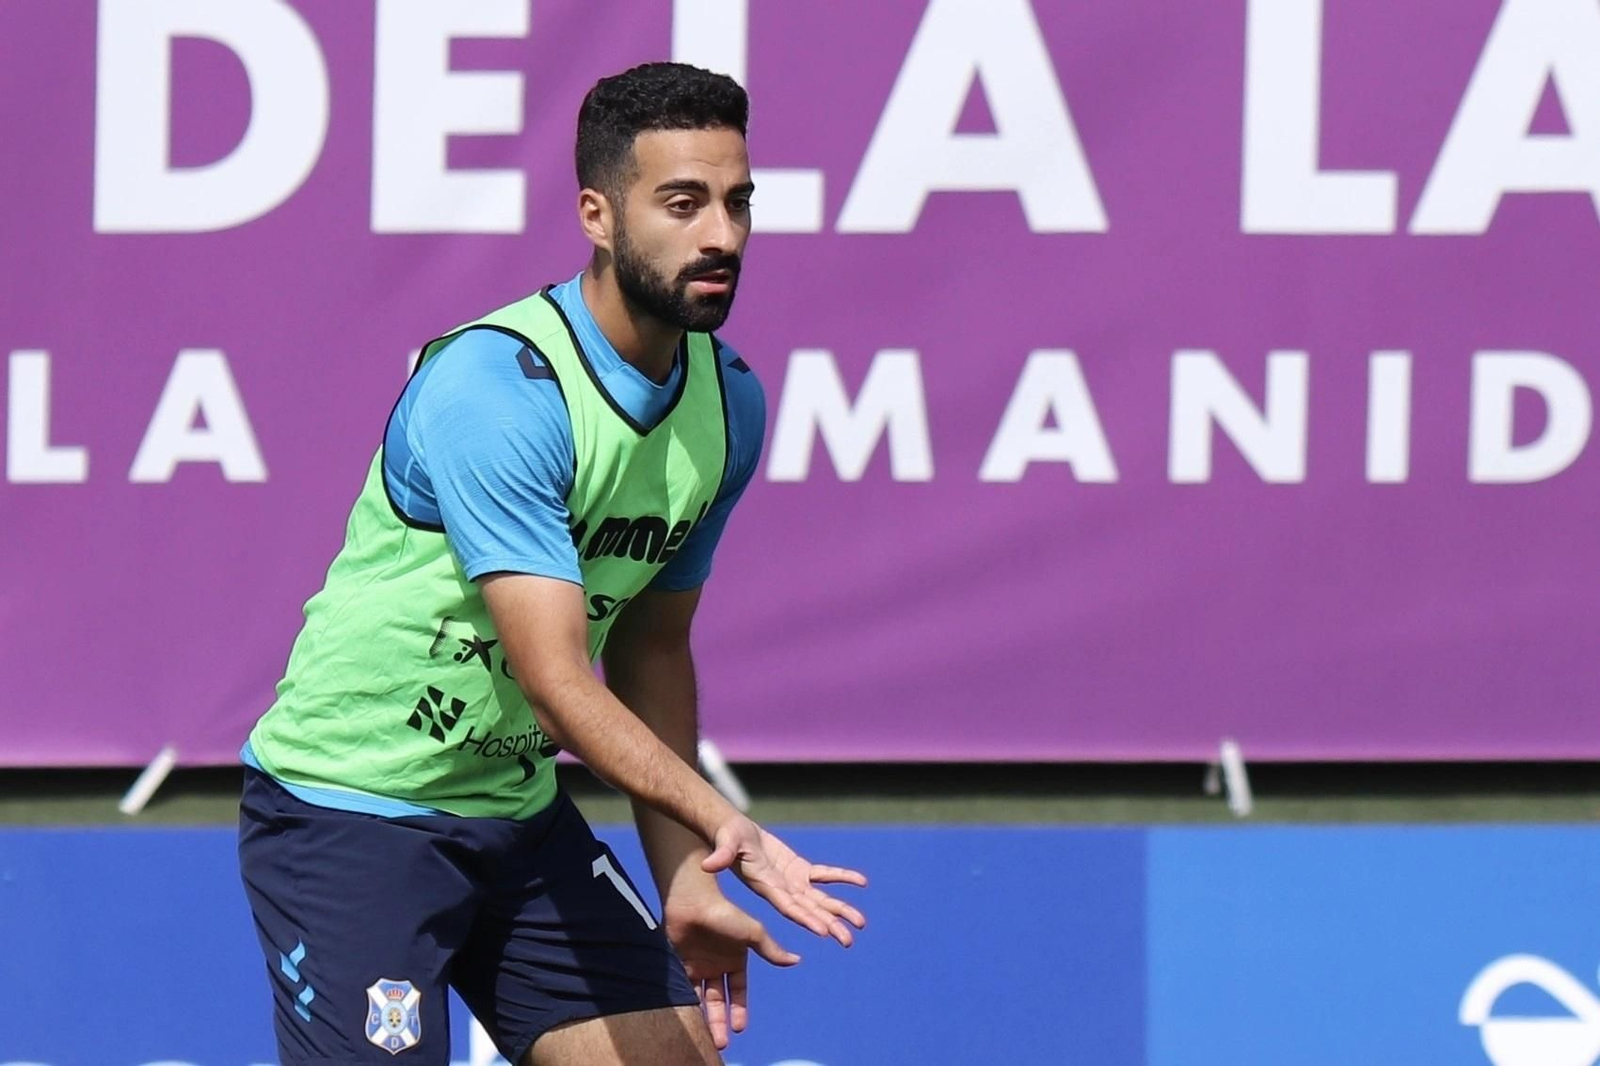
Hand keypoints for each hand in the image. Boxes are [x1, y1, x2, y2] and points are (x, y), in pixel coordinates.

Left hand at [665, 891, 796, 1049]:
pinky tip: (688, 1020)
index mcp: (736, 960)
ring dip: (704, 1018)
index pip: (738, 992)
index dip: (739, 1010)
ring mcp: (698, 966)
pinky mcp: (680, 965)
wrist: (693, 902)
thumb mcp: (752, 934)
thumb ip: (770, 950)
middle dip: (720, 1022)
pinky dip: (686, 1004)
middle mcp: (717, 966)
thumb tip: (796, 960)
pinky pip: (684, 989)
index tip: (739, 1028)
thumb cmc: (725, 913)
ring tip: (705, 1038)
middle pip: (719, 1000)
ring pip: (702, 999)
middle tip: (720, 1043)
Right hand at [701, 817, 867, 946]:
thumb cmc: (727, 837)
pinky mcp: (798, 869)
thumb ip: (721, 856)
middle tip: (849, 941)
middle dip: (829, 924)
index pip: (789, 907)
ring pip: (820, 898)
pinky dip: (842, 877)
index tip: (824, 932)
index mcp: (767, 886)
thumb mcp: (725, 844)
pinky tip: (861, 882)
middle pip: (809, 910)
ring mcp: (792, 881)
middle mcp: (782, 889)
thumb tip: (708, 865)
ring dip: (840, 909)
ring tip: (860, 923)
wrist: (733, 831)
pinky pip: (824, 875)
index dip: (807, 918)